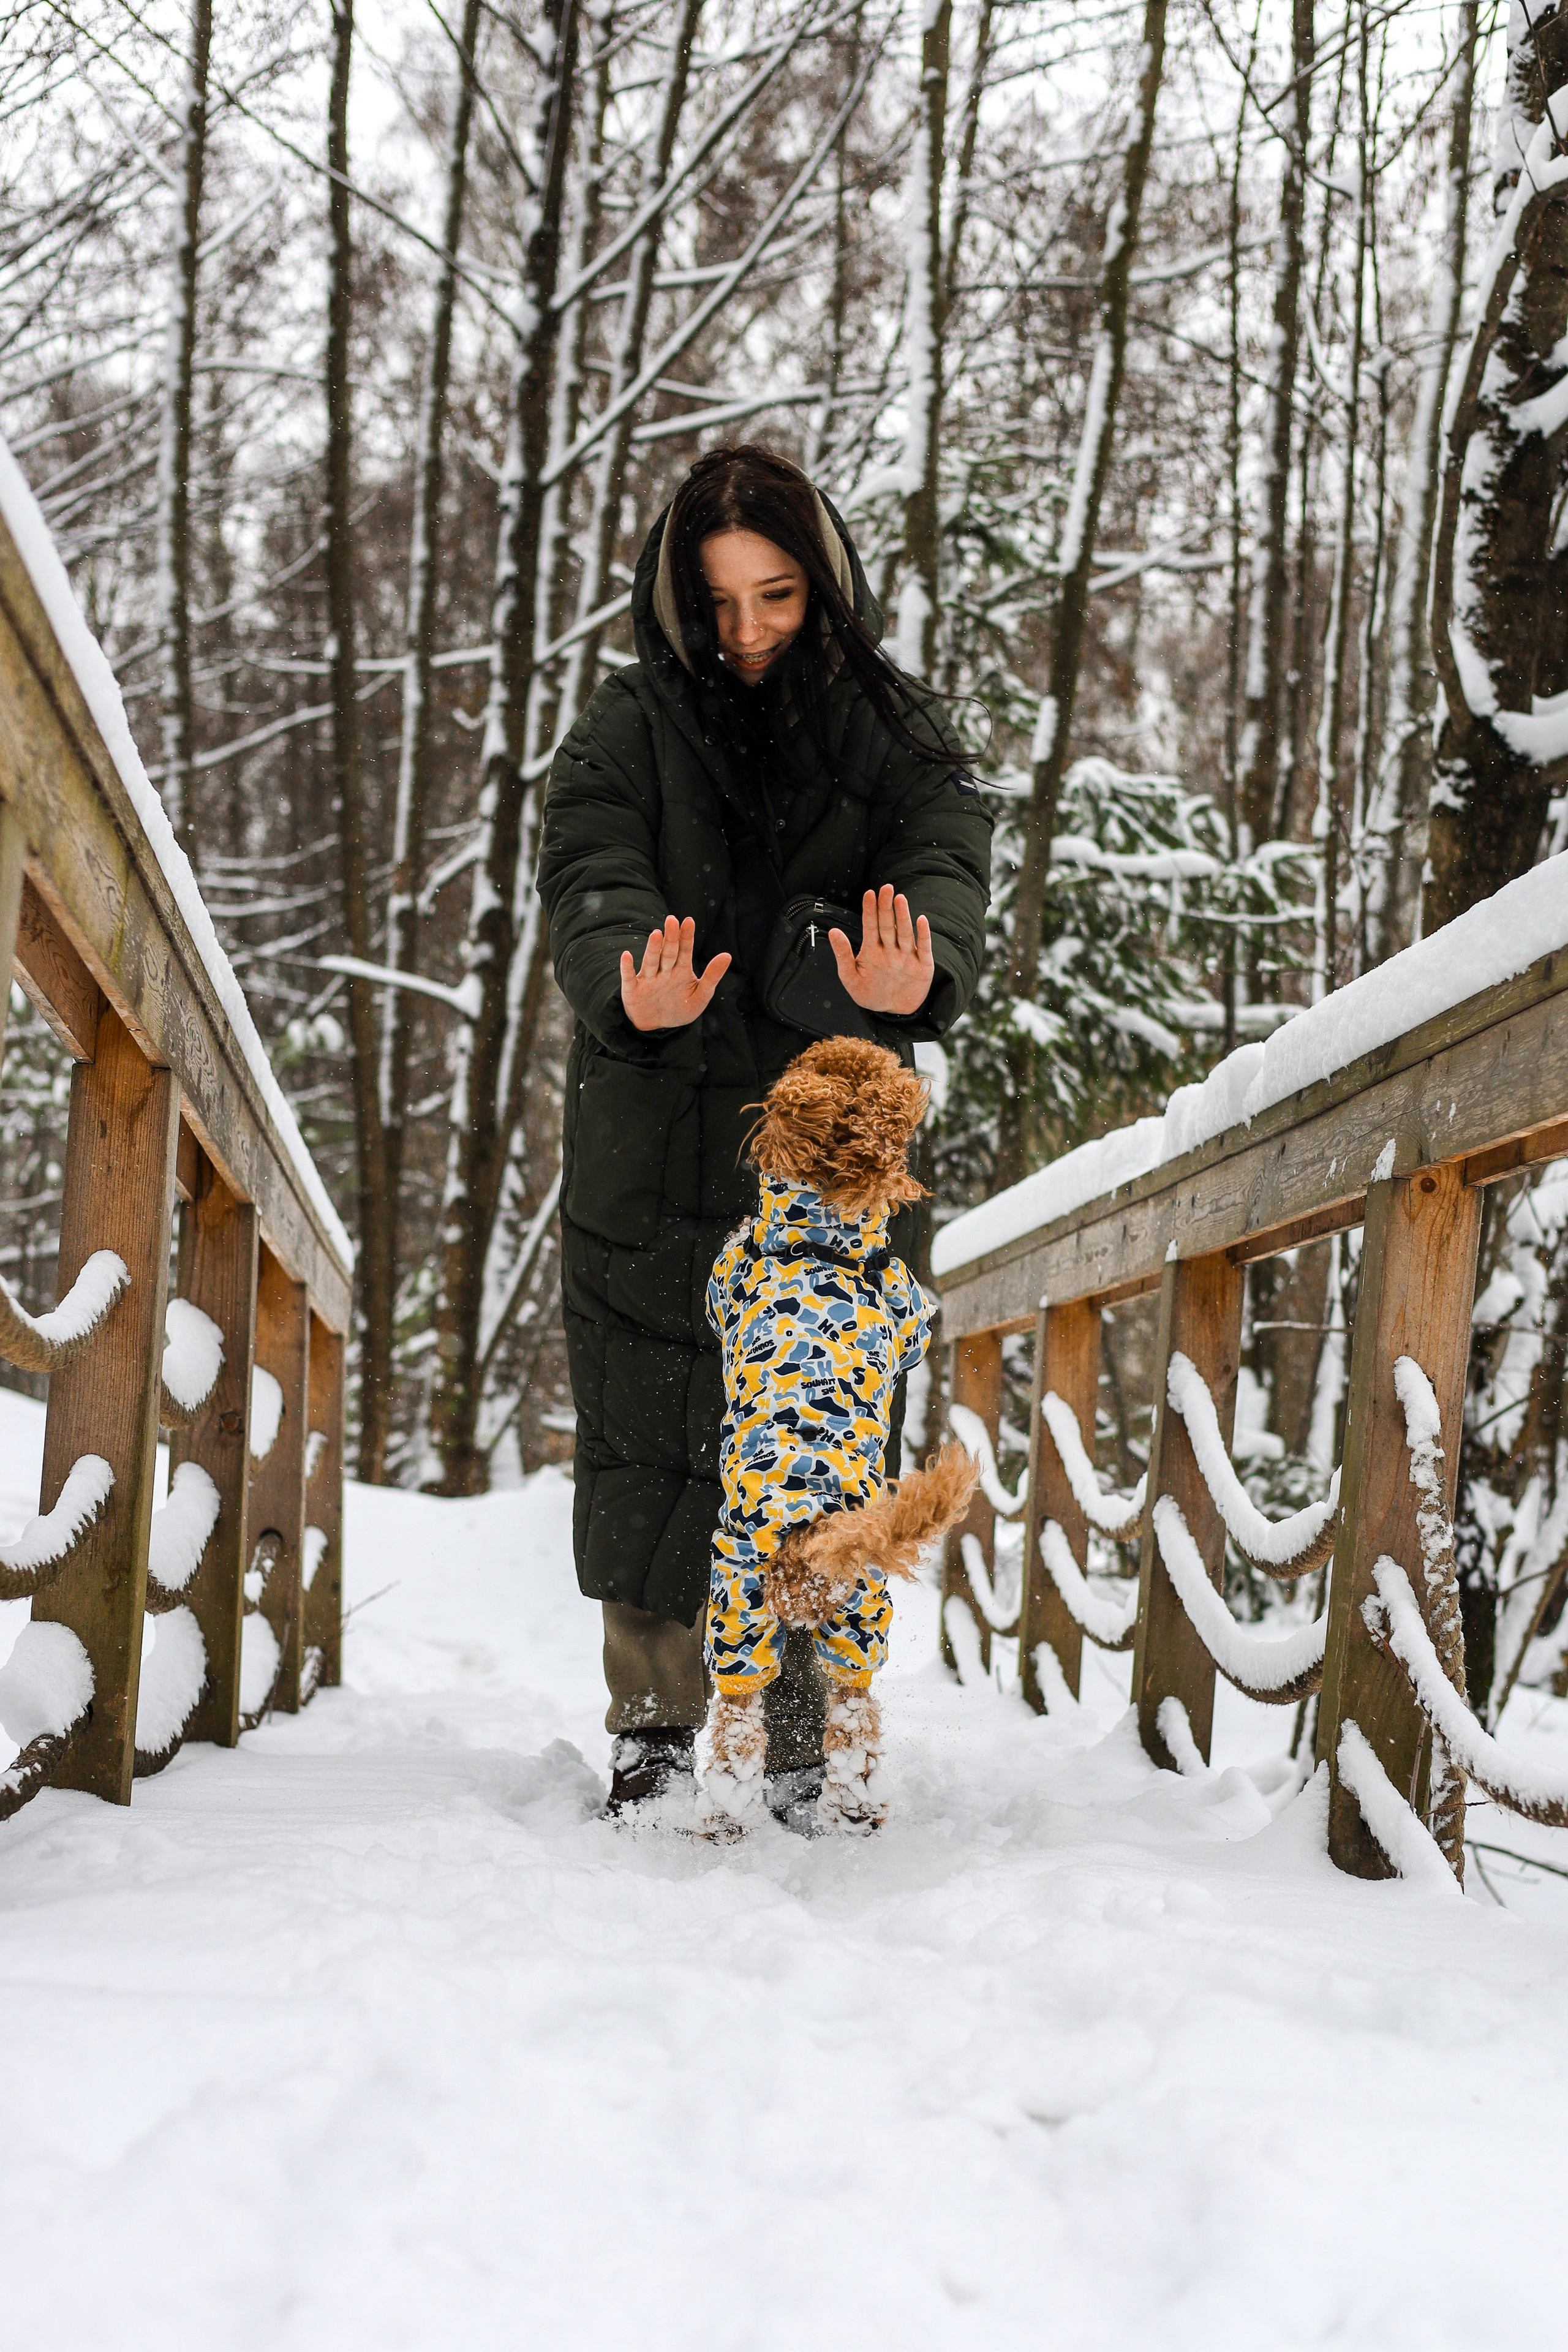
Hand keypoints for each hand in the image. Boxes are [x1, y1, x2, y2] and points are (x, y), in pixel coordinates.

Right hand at [620, 915, 730, 1032]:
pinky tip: (626, 956)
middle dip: (671, 937)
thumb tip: (727, 955)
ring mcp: (648, 979)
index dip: (686, 936)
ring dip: (653, 949)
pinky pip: (629, 977)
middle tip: (672, 920)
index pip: (684, 950)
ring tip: (656, 934)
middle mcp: (664, 971)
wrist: (659, 1027)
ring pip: (651, 962)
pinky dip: (627, 968)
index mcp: (681, 970)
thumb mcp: (701, 995)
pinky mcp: (633, 990)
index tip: (689, 921)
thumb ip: (712, 976)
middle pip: (668, 952)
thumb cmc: (681, 1008)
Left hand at [828, 887, 933, 1016]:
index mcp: (872, 950)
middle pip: (888, 925)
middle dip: (886, 907)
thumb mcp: (850, 977)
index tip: (869, 894)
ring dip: (903, 917)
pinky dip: (923, 935)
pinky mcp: (922, 965)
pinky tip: (921, 920)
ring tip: (900, 899)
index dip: (870, 910)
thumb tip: (832, 931)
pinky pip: (924, 948)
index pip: (870, 926)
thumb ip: (842, 954)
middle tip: (886, 888)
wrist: (893, 1011)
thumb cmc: (870, 993)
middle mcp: (890, 949)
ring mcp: (907, 956)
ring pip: (904, 933)